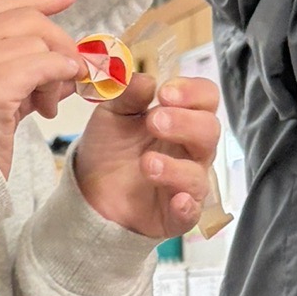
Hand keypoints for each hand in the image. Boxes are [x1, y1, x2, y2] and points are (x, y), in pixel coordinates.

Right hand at [0, 0, 83, 175]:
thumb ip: (22, 67)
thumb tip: (69, 56)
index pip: (2, 4)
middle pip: (27, 18)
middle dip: (59, 42)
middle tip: (71, 72)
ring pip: (39, 42)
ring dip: (57, 72)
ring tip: (48, 104)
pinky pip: (43, 65)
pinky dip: (58, 76)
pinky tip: (54, 100)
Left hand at [72, 74, 219, 238]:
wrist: (87, 191)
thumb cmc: (109, 148)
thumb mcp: (111, 114)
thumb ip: (127, 95)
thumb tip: (145, 80)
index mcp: (183, 118)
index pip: (206, 98)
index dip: (192, 92)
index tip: (165, 93)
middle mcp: (192, 150)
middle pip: (209, 131)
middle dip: (184, 123)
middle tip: (155, 121)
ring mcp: (187, 183)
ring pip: (199, 173)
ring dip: (175, 167)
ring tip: (146, 162)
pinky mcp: (176, 215)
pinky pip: (191, 213)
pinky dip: (186, 207)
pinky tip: (175, 200)